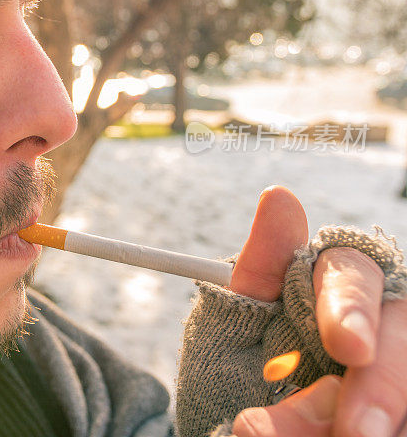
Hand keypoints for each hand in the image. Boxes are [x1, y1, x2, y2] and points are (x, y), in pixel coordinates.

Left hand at [229, 185, 406, 436]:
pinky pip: (405, 422)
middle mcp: (372, 323)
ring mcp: (389, 370)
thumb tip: (280, 196)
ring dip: (380, 420)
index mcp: (328, 288)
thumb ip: (259, 270)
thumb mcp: (233, 322)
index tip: (346, 347)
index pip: (355, 273)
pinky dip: (385, 431)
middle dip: (385, 385)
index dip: (354, 307)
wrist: (222, 426)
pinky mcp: (395, 412)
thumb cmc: (227, 369)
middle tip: (355, 432)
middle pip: (403, 331)